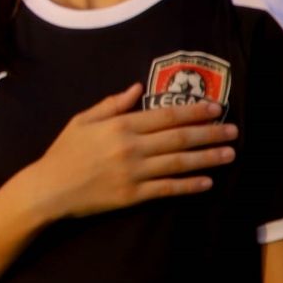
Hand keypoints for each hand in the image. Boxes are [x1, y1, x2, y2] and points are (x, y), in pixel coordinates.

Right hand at [20, 84, 235, 221]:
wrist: (49, 188)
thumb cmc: (64, 152)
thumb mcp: (82, 121)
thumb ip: (111, 104)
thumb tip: (136, 88)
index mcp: (119, 126)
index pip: (165, 115)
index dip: (193, 111)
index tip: (215, 108)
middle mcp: (130, 147)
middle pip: (179, 137)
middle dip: (210, 133)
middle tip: (233, 131)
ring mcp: (133, 172)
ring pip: (179, 162)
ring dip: (207, 157)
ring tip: (229, 154)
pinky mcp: (133, 195)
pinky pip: (168, 188)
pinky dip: (189, 185)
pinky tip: (207, 181)